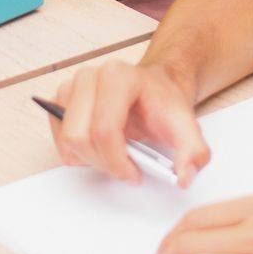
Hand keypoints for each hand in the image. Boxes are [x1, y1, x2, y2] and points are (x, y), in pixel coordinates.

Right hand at [48, 59, 210, 187]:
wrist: (153, 89)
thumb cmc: (163, 103)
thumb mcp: (186, 126)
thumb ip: (193, 151)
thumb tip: (183, 177)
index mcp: (118, 76)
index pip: (104, 129)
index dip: (117, 161)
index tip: (134, 174)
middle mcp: (90, 77)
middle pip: (82, 137)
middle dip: (105, 162)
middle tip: (126, 167)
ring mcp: (71, 87)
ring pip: (68, 140)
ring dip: (91, 159)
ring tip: (114, 156)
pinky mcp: (60, 100)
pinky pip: (59, 139)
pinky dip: (77, 154)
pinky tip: (100, 149)